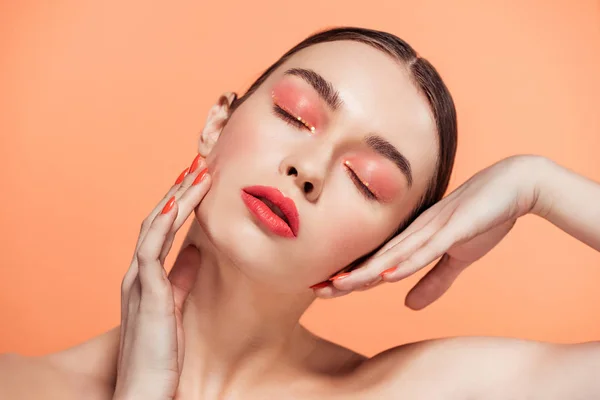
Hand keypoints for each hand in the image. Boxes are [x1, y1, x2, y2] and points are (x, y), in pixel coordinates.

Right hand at [113, 154, 209, 399]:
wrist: (147, 389)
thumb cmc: (162, 353)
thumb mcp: (176, 305)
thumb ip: (183, 278)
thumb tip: (197, 252)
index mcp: (146, 276)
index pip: (161, 228)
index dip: (178, 202)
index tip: (198, 181)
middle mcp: (137, 272)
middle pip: (156, 219)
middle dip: (178, 190)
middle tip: (199, 164)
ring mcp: (138, 279)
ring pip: (154, 225)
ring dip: (176, 197)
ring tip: (197, 173)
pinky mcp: (146, 291)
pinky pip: (152, 248)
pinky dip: (163, 223)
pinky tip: (177, 203)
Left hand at [315, 155, 545, 307]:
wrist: (514, 186)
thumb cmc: (483, 218)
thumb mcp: (456, 258)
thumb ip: (433, 281)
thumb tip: (409, 305)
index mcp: (414, 240)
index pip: (376, 263)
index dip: (350, 277)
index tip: (323, 289)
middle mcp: (416, 232)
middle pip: (376, 259)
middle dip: (345, 276)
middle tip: (314, 289)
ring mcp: (433, 228)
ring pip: (394, 255)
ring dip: (367, 271)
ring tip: (339, 285)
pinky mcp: (455, 228)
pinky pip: (428, 248)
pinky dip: (408, 262)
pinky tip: (389, 274)